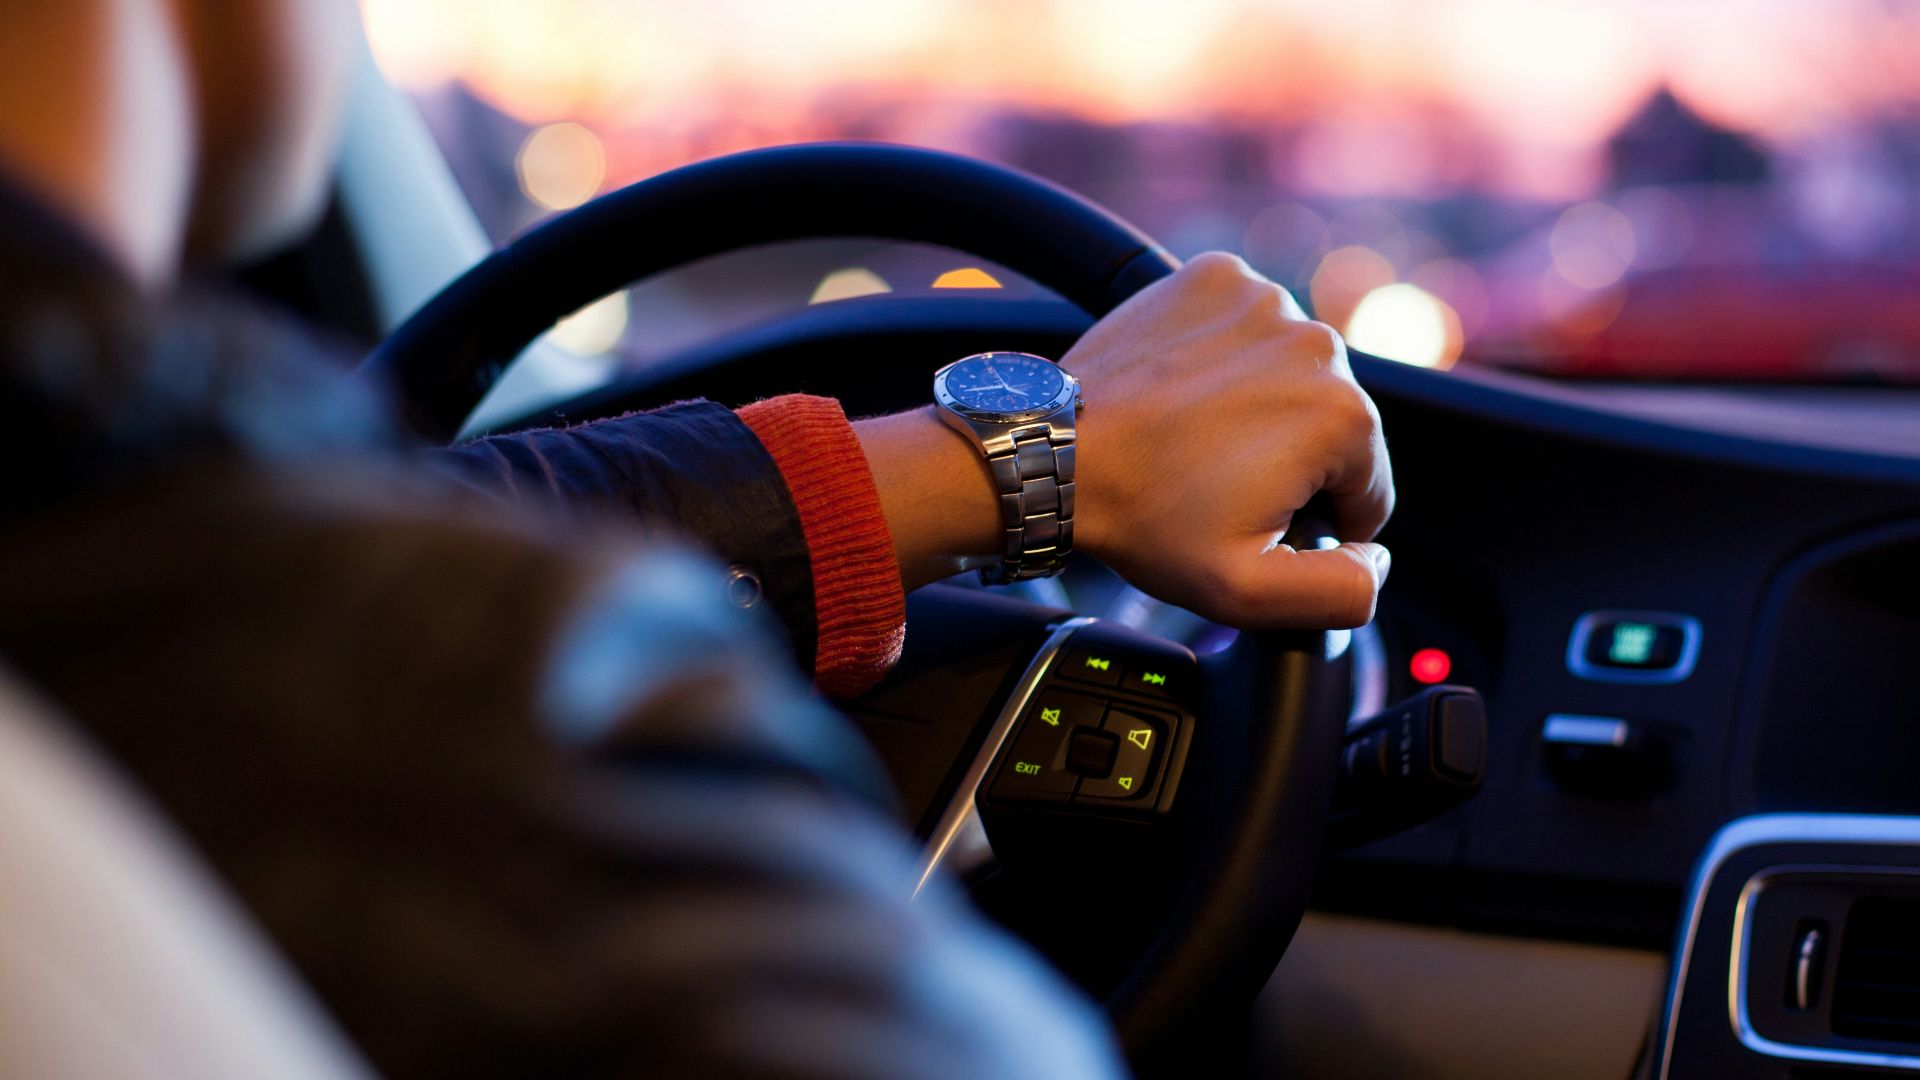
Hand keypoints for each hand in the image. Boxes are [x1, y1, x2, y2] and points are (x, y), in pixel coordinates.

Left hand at [856, 251, 1392, 629]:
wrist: (1056, 453)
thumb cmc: (1145, 518)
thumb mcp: (1249, 592)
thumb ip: (1342, 591)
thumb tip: (1378, 559)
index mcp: (1344, 417)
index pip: (1368, 488)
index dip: (1317, 521)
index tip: (1255, 520)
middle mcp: (1318, 342)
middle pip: (1333, 424)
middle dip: (1289, 460)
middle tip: (1215, 484)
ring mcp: (1264, 299)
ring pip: (1291, 372)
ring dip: (1261, 405)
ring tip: (1196, 438)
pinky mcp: (1217, 276)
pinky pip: (1247, 325)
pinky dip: (1227, 355)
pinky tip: (1186, 392)